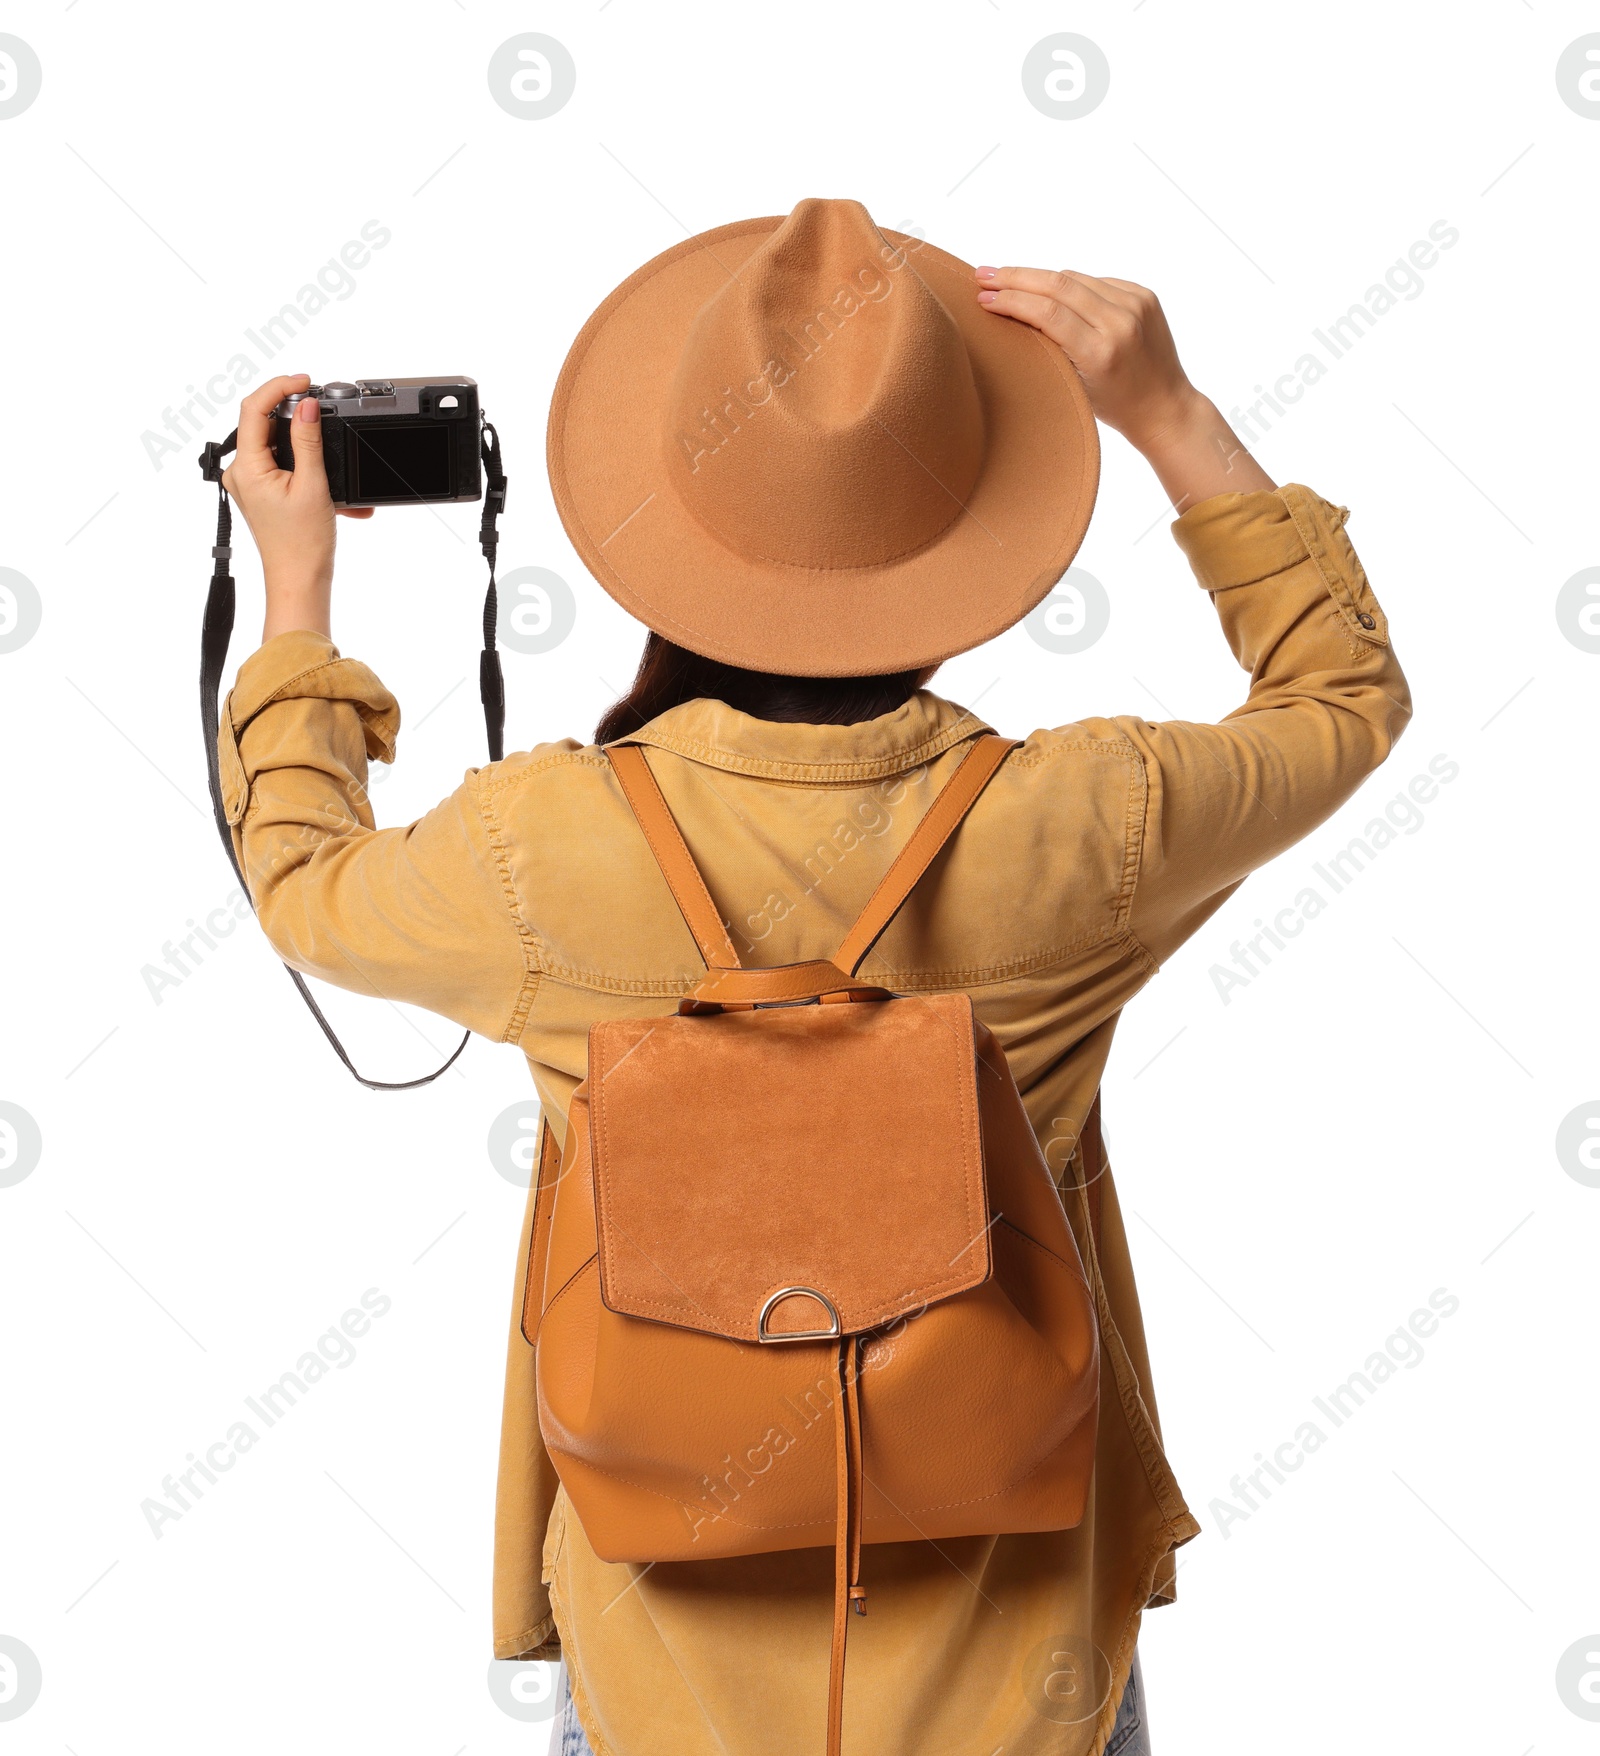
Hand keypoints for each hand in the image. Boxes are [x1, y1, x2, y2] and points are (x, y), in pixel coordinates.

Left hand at [222, 373, 372, 641]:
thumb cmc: (303, 545)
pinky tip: (334, 488)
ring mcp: (251, 483)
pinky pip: (284, 467)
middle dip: (295, 415)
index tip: (304, 382)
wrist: (299, 581)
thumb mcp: (313, 485)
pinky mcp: (263, 492)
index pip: (253, 409)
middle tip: (321, 408)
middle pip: (262, 423)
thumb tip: (306, 405)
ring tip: (335, 461)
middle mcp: (241, 472)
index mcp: (246, 467)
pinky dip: (309, 470)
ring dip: (308, 447)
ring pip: (277, 446)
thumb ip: (308, 440)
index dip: (278, 387)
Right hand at [974, 266, 1274, 510]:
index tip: (983, 297)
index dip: (1011, 299)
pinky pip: (1096, 281)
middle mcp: (1121, 322)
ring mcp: (1136, 304)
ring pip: (1075, 278)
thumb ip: (1051, 346)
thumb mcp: (1076, 384)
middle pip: (1058, 284)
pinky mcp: (1144, 295)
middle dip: (1016, 276)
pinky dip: (1070, 285)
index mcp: (1101, 352)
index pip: (1047, 312)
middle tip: (983, 274)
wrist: (1165, 406)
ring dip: (1038, 277)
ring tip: (1008, 278)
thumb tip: (1018, 305)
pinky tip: (1050, 289)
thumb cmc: (1114, 406)